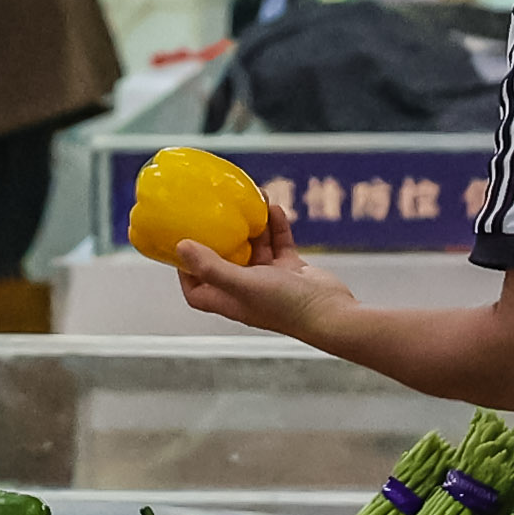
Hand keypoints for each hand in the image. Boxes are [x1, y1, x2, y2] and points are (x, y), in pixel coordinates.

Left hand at [172, 203, 353, 342]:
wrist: (332, 314)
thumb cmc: (284, 305)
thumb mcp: (242, 284)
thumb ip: (211, 266)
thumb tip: (181, 247)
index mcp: (229, 300)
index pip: (197, 289)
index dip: (186, 270)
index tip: (184, 244)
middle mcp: (246, 291)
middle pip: (225, 262)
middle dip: (221, 237)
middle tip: (216, 211)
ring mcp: (270, 280)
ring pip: (254, 248)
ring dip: (252, 227)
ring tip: (251, 201)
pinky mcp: (291, 270)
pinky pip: (279, 243)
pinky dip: (276, 227)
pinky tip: (274, 208)